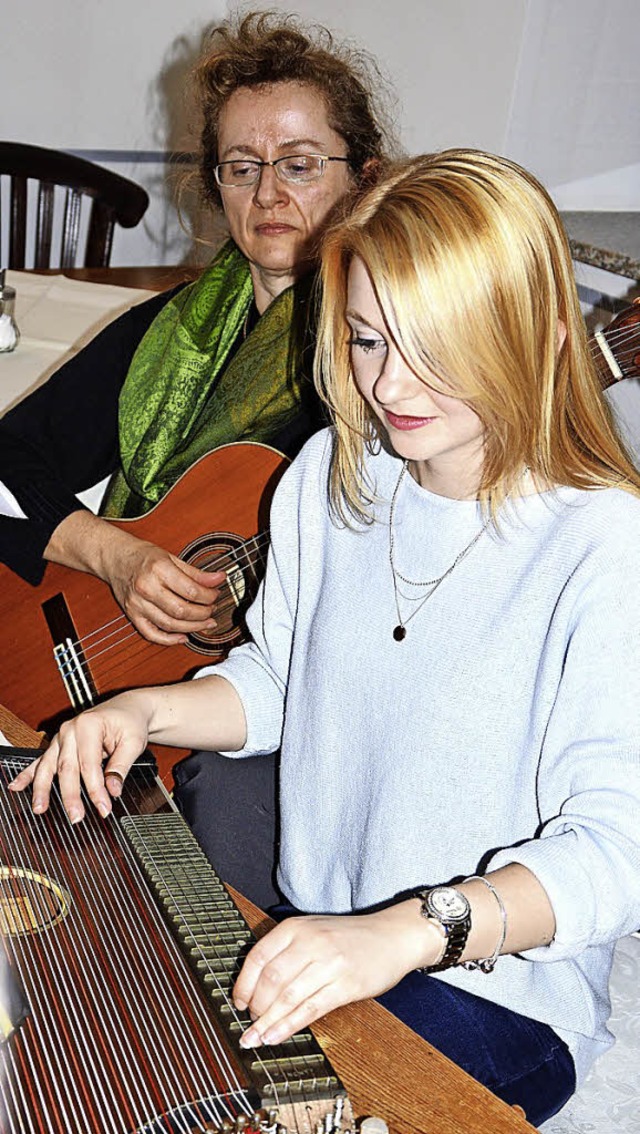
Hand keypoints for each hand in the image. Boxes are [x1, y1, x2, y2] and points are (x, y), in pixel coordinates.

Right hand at [8, 693, 151, 822]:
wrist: (127, 708)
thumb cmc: (130, 721)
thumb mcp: (133, 742)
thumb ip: (121, 766)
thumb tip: (113, 790)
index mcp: (89, 725)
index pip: (89, 764)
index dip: (95, 789)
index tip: (103, 808)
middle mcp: (71, 729)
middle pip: (67, 767)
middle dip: (70, 795)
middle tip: (76, 817)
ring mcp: (61, 737)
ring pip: (48, 765)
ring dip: (42, 788)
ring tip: (39, 808)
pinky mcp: (58, 744)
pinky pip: (41, 761)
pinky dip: (28, 774)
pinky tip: (17, 786)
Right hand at [103, 536, 224, 644]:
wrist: (115, 558)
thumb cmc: (143, 556)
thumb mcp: (172, 558)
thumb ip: (196, 572)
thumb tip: (218, 579)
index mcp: (159, 569)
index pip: (191, 590)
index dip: (209, 596)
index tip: (215, 595)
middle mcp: (147, 587)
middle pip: (181, 610)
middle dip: (203, 614)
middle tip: (212, 610)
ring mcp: (138, 603)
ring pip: (169, 624)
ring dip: (192, 627)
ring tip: (205, 623)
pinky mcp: (132, 614)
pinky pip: (151, 634)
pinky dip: (169, 640)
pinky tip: (183, 637)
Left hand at [232, 903, 439, 1048]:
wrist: (392, 936)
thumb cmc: (350, 938)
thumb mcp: (314, 931)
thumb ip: (287, 950)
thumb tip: (256, 986)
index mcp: (296, 927)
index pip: (258, 957)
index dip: (243, 984)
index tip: (237, 1003)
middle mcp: (310, 942)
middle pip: (270, 979)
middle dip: (255, 1007)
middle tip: (250, 1024)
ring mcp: (329, 963)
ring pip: (288, 997)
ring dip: (267, 1022)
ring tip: (255, 1039)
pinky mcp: (346, 984)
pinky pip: (310, 1009)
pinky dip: (289, 1026)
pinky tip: (276, 1037)